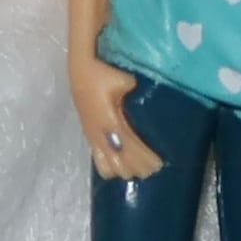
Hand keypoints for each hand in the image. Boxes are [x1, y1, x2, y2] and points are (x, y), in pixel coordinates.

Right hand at [71, 54, 160, 180]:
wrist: (81, 68)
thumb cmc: (104, 72)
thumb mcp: (125, 82)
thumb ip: (139, 97)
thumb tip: (155, 109)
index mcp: (108, 121)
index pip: (128, 148)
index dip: (143, 158)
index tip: (160, 163)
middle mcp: (99, 133)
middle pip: (119, 159)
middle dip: (136, 167)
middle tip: (155, 169)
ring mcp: (92, 136)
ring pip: (107, 162)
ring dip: (123, 169)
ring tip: (139, 171)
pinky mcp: (89, 134)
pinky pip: (98, 158)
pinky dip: (111, 166)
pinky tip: (119, 170)